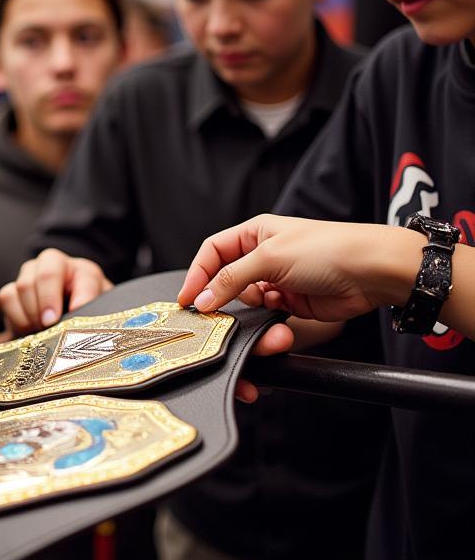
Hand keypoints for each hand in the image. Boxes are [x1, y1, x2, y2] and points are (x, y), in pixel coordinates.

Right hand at [0, 248, 111, 335]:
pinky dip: (16, 318)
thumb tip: (86, 328)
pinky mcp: (13, 289)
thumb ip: (96, 315)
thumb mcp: (98, 314)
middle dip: (47, 302)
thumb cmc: (84, 316)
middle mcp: (55, 265)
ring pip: (24, 285)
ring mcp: (31, 274)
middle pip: (46, 274)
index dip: (81, 297)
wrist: (62, 322)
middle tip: (49, 325)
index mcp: (84, 272)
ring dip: (31, 314)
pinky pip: (7, 297)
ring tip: (41, 333)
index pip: (85, 278)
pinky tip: (28, 330)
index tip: (76, 314)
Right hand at [178, 213, 411, 322]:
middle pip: (225, 281)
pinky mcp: (290, 304)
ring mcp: (276, 281)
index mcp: (254, 234)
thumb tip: (202, 299)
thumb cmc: (328, 249)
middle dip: (219, 299)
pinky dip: (268, 325)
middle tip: (210, 317)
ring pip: (245, 303)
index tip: (187, 299)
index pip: (212, 253)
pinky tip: (279, 323)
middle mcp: (262, 256)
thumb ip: (231, 279)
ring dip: (249, 314)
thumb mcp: (270, 258)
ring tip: (263, 318)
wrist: (372, 272)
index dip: (197, 274)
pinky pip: (266, 317)